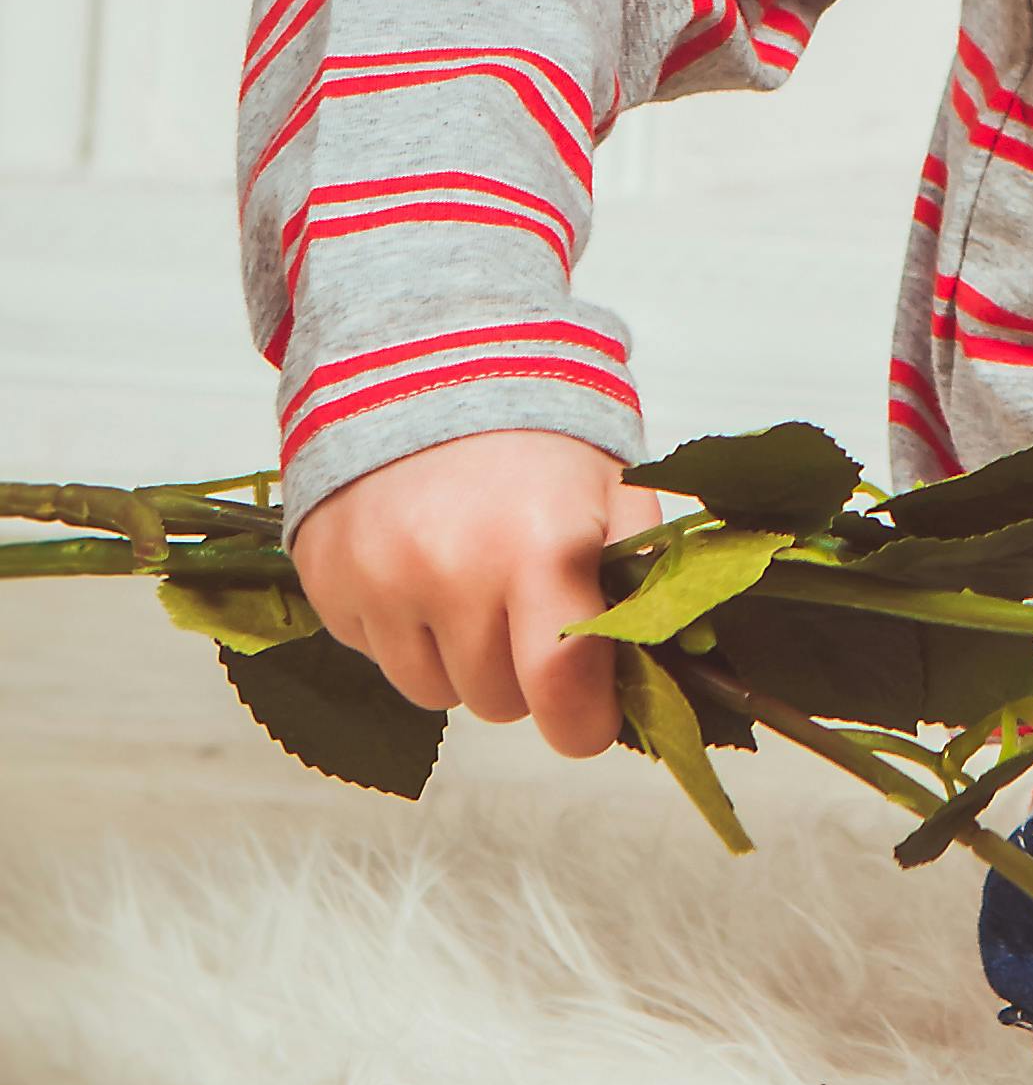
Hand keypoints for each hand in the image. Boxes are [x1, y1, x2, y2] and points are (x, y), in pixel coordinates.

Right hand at [289, 433, 661, 758]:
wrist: (423, 360)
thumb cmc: (535, 437)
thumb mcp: (613, 491)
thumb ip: (640, 580)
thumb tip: (656, 673)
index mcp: (538, 549)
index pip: (560, 691)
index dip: (582, 723)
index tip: (589, 719)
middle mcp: (450, 571)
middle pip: (498, 702)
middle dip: (521, 674)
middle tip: (525, 605)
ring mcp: (378, 578)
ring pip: (432, 691)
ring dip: (457, 658)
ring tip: (470, 581)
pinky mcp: (325, 579)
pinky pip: (374, 654)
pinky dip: (401, 629)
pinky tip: (418, 565)